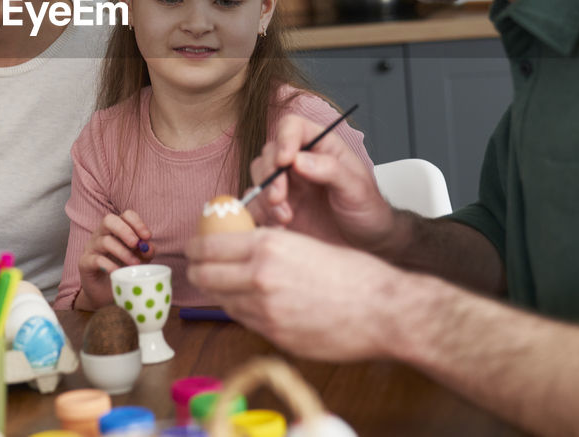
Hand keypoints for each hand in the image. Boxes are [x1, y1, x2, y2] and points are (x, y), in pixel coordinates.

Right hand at [77, 211, 153, 308]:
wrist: (106, 293)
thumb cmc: (123, 271)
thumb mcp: (139, 260)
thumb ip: (145, 252)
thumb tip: (149, 247)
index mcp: (116, 229)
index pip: (126, 215)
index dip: (137, 223)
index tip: (147, 236)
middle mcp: (101, 234)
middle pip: (109, 220)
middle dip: (125, 231)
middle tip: (136, 244)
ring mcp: (91, 247)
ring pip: (105, 241)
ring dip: (123, 252)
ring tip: (135, 264)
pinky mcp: (84, 263)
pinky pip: (95, 259)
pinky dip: (109, 265)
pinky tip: (118, 272)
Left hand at [186, 228, 400, 360]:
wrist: (384, 310)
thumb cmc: (355, 274)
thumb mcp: (305, 242)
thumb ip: (268, 246)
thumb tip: (239, 247)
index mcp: (268, 245)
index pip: (209, 246)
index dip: (196, 248)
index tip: (194, 249)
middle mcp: (260, 276)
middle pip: (204, 275)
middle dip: (198, 271)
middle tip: (199, 269)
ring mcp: (265, 310)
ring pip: (221, 301)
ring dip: (219, 293)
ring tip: (226, 286)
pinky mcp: (274, 335)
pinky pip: (244, 321)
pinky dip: (242, 311)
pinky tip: (253, 304)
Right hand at [252, 113, 394, 253]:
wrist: (366, 246)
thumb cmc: (367, 212)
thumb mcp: (358, 190)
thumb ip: (331, 170)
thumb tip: (298, 159)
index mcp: (322, 147)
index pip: (293, 126)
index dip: (284, 139)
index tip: (285, 161)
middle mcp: (299, 162)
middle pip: (270, 153)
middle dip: (270, 176)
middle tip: (279, 198)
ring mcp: (287, 185)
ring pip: (259, 178)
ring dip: (265, 197)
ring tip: (286, 218)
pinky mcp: (277, 208)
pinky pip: (256, 205)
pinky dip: (261, 215)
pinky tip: (280, 227)